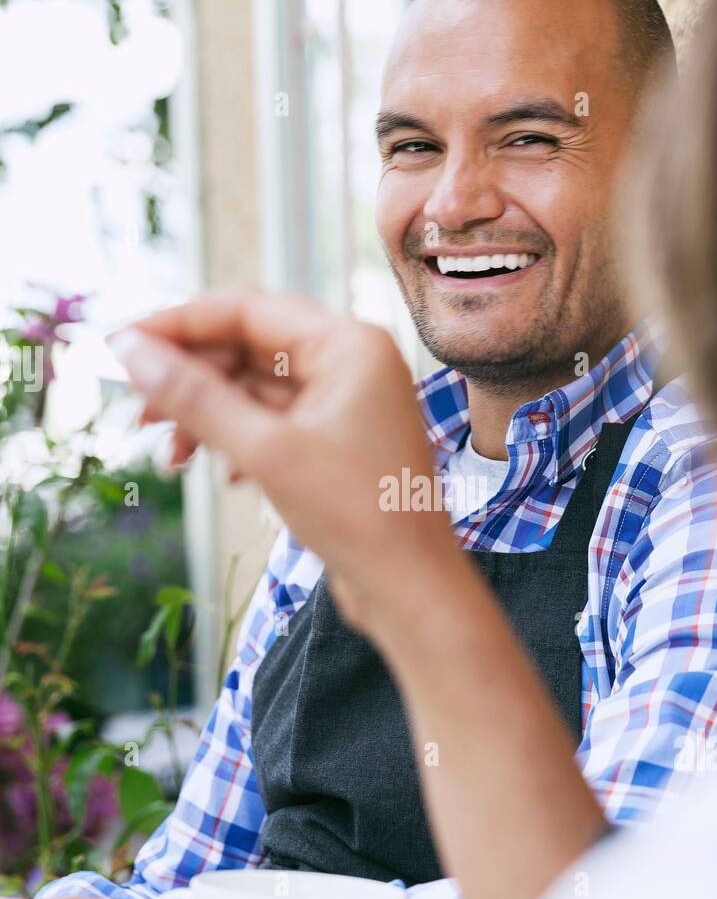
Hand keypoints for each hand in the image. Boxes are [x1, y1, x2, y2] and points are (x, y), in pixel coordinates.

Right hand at [110, 289, 459, 633]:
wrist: (413, 589)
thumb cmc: (359, 517)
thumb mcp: (265, 451)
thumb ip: (195, 397)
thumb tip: (131, 352)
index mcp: (350, 343)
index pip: (245, 309)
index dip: (176, 325)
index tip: (120, 347)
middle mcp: (353, 361)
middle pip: (248, 345)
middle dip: (190, 379)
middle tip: (138, 415)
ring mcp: (349, 401)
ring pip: (257, 387)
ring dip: (210, 416)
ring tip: (174, 458)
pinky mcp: (340, 440)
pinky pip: (276, 420)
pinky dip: (241, 440)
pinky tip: (226, 476)